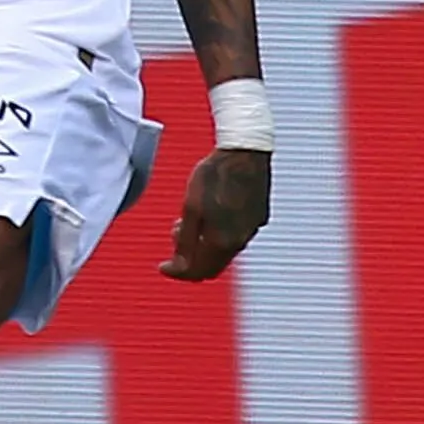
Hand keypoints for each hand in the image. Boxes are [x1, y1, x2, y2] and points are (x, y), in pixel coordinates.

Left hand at [161, 147, 270, 280]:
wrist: (244, 151)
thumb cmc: (215, 175)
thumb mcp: (191, 208)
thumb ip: (185, 240)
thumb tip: (178, 266)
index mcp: (223, 241)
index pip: (198, 272)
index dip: (178, 272)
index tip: (164, 266)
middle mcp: (241, 240)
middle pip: (213, 264)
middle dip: (190, 258)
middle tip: (175, 237)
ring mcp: (253, 228)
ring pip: (224, 250)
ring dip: (204, 244)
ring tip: (187, 222)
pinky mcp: (259, 216)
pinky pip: (236, 235)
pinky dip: (219, 233)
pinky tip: (209, 214)